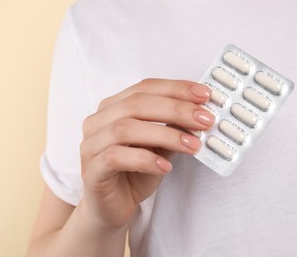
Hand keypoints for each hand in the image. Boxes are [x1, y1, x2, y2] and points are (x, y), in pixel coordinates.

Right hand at [79, 78, 213, 230]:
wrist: (113, 208)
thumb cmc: (135, 173)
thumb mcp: (159, 147)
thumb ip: (172, 129)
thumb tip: (200, 115)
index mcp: (113, 107)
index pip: (145, 88)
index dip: (176, 88)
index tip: (205, 95)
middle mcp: (98, 121)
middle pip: (136, 104)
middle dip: (175, 109)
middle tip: (204, 120)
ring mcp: (91, 144)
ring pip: (125, 128)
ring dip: (165, 135)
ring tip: (192, 145)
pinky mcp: (91, 169)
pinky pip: (115, 157)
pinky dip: (145, 159)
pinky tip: (165, 167)